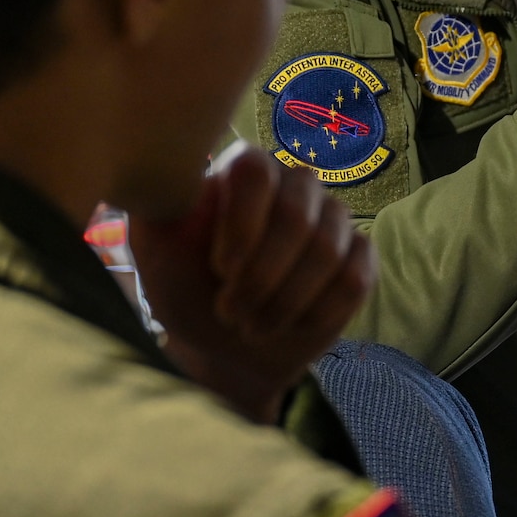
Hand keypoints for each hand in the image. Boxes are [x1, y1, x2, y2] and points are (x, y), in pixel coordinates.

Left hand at [130, 145, 374, 422]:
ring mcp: (334, 218)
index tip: (220, 269)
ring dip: (284, 301)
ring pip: (327, 251)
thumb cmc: (186, 290)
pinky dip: (317, 314)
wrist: (225, 345)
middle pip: (296, 215)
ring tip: (252, 325)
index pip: (256, 171)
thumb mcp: (155, 255)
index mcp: (245, 170)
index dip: (242, 224)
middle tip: (230, 312)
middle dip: (261, 277)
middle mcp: (295, 184)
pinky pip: (354, 280)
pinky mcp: (360, 256)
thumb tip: (196, 188)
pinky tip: (291, 325)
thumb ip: (161, 213)